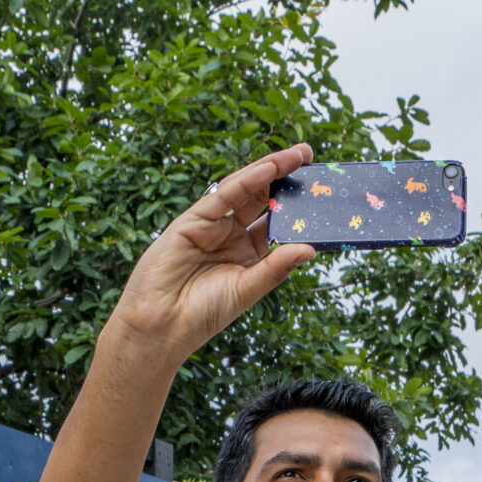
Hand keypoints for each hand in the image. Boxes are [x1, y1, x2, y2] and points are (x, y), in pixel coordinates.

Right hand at [103, 143, 317, 367]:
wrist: (161, 327)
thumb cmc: (202, 314)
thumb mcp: (247, 290)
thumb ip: (276, 268)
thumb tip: (310, 248)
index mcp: (246, 253)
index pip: (274, 221)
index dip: (295, 204)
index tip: (319, 189)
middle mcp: (229, 235)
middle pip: (260, 198)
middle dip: (284, 175)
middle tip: (309, 154)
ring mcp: (210, 225)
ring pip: (243, 190)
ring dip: (269, 170)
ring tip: (296, 155)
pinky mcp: (191, 221)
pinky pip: (222, 197)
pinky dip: (246, 181)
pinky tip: (268, 169)